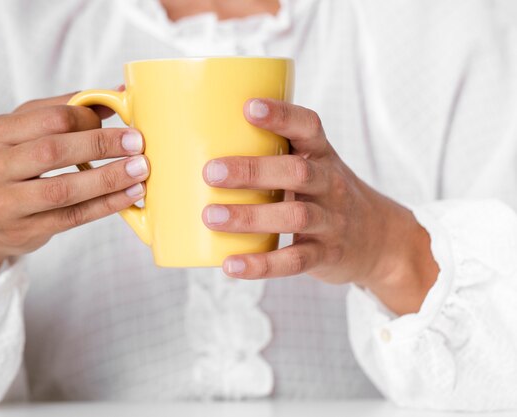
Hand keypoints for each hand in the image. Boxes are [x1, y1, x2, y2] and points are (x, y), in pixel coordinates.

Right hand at [0, 92, 148, 276]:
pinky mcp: (24, 231)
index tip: (118, 121)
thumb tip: (116, 93)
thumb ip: (63, 111)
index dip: (88, 118)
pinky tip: (129, 195)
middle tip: (137, 143)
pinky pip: (72, 217)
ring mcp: (5, 203)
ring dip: (108, 179)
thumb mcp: (20, 133)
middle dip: (101, 145)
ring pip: (63, 189)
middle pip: (54, 151)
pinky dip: (105, 205)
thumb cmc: (5, 168)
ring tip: (140, 170)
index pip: (48, 117)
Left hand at [202, 98, 437, 313]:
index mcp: (321, 155)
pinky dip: (262, 265)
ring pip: (295, 216)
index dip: (281, 116)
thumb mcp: (311, 167)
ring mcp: (331, 221)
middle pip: (297, 172)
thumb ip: (272, 156)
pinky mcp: (327, 254)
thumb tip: (196, 145)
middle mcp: (330, 184)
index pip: (308, 127)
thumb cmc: (324, 195)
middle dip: (253, 170)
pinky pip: (295, 261)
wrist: (378, 239)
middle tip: (211, 172)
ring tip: (211, 216)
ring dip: (250, 217)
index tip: (248, 107)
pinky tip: (230, 265)